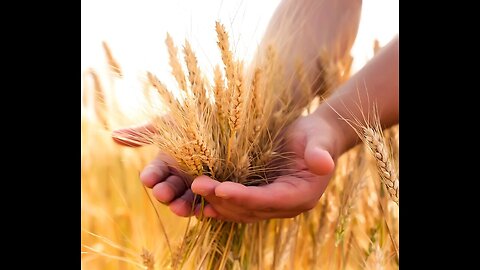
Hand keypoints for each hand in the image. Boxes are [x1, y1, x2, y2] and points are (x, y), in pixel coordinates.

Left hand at [113, 112, 340, 222]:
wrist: (315, 138)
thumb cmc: (317, 135)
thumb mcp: (319, 140)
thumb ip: (319, 153)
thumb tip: (324, 164)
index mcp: (301, 196)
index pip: (268, 201)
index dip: (244, 197)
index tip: (221, 189)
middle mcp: (286, 206)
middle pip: (250, 209)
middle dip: (222, 200)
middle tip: (197, 185)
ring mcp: (272, 204)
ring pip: (240, 211)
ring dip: (216, 203)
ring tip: (193, 189)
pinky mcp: (262, 197)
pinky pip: (238, 206)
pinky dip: (220, 204)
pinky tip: (200, 199)